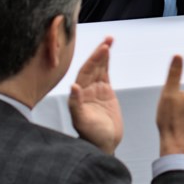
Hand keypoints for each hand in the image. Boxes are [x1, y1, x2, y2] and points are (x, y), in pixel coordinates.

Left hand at [69, 37, 123, 154]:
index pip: (85, 72)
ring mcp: (95, 90)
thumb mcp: (82, 122)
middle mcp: (85, 89)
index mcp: (78, 95)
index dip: (93, 60)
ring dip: (103, 54)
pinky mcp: (106, 92)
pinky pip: (105, 73)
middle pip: (92, 66)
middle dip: (99, 52)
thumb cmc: (91, 136)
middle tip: (108, 39)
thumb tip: (73, 87)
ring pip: (99, 67)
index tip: (102, 49)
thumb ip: (76, 104)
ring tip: (109, 40)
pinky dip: (106, 63)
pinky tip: (108, 53)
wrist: (104, 144)